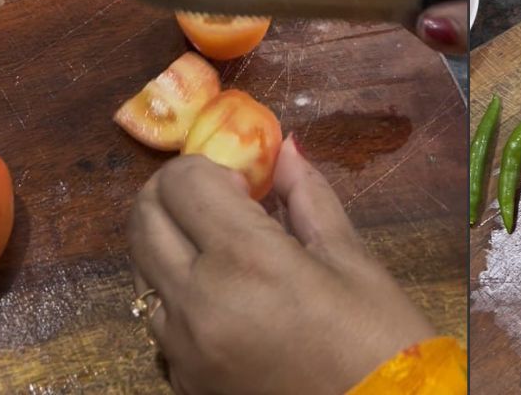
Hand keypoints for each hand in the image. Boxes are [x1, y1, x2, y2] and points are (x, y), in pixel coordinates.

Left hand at [126, 143, 435, 394]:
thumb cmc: (378, 339)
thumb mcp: (351, 257)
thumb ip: (308, 195)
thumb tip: (285, 149)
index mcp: (245, 259)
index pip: (182, 182)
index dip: (208, 165)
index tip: (244, 176)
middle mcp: (197, 302)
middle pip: (144, 220)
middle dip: (176, 192)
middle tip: (222, 195)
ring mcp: (182, 350)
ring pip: (142, 269)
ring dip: (172, 241)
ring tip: (228, 245)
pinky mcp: (182, 383)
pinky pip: (158, 319)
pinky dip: (178, 291)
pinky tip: (228, 295)